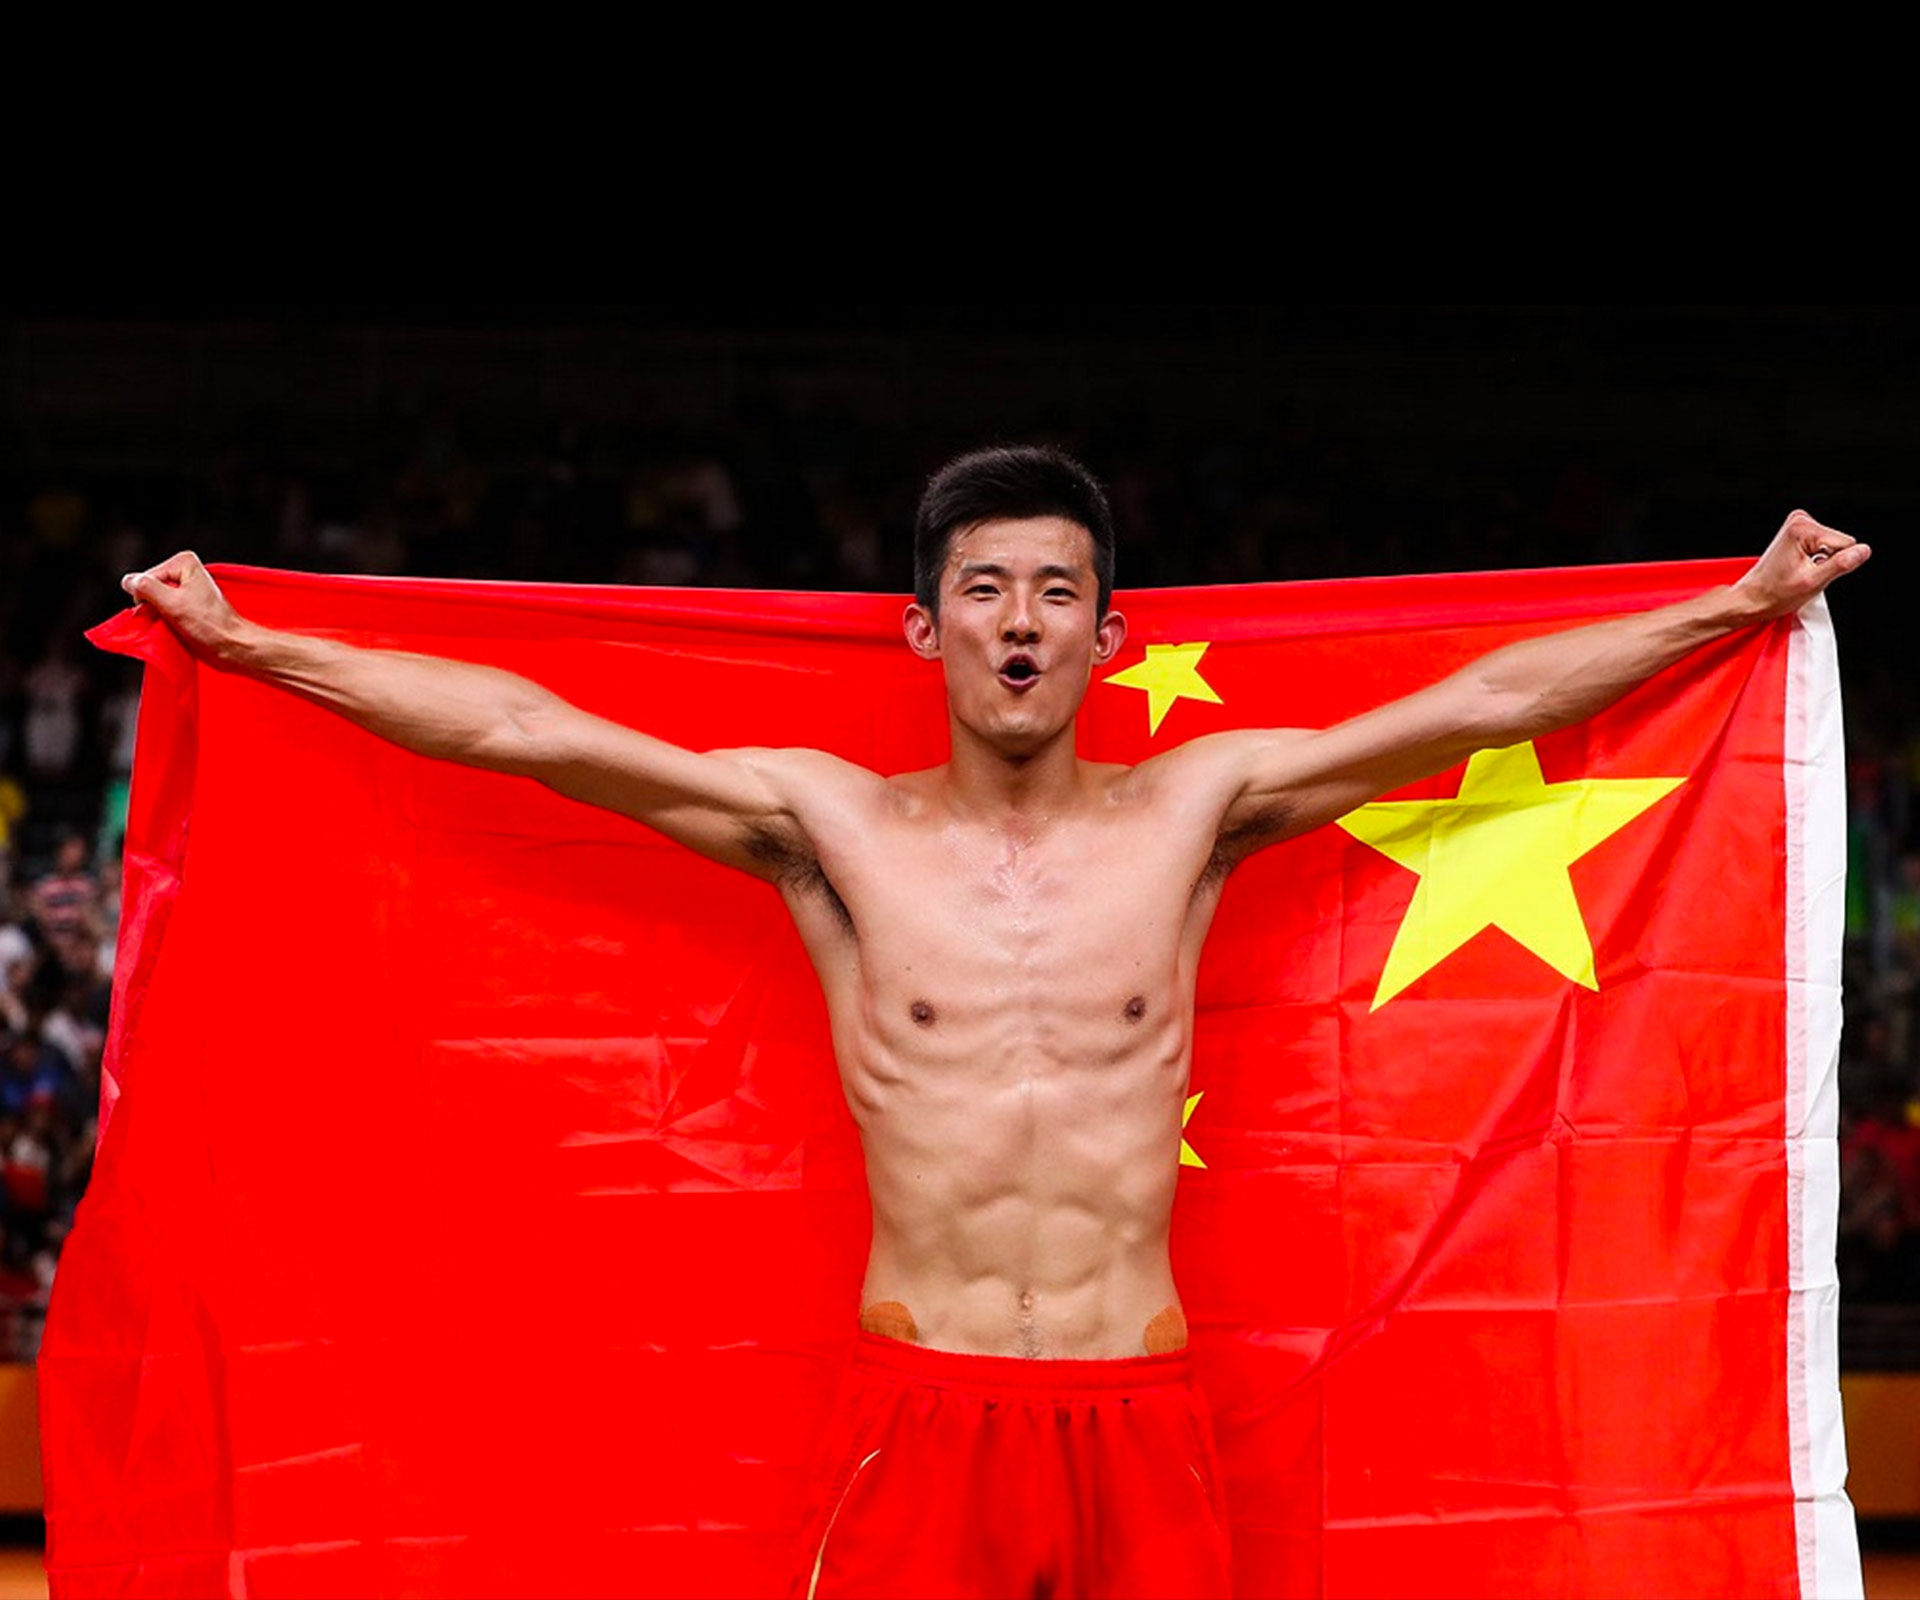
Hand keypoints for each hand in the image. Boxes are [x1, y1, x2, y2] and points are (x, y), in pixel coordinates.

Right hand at [120, 552, 247, 662]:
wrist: (230, 646)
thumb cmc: (209, 625)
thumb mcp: (172, 603)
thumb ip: (146, 588)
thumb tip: (128, 581)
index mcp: (183, 562)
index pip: (144, 578)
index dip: (148, 597)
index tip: (171, 609)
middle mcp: (184, 571)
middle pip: (147, 588)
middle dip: (153, 606)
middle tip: (173, 618)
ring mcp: (185, 588)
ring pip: (152, 601)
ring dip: (157, 615)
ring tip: (177, 623)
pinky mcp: (185, 604)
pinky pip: (161, 610)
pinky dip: (163, 620)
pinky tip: (176, 626)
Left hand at [1732, 511, 1870, 620]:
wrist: (1753, 598)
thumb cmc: (1775, 593)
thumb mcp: (1813, 582)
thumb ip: (1841, 564)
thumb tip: (1863, 551)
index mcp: (1802, 529)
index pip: (1847, 544)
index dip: (1834, 564)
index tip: (1812, 573)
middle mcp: (1799, 520)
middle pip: (1839, 542)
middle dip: (1826, 562)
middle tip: (1804, 573)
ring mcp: (1797, 524)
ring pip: (1832, 544)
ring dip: (1819, 561)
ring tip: (1798, 570)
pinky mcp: (1797, 531)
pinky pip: (1823, 544)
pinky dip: (1814, 558)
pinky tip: (1798, 565)